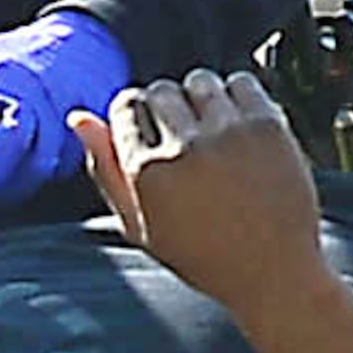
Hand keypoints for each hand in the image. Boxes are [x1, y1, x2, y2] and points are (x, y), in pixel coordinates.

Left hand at [0, 10, 131, 211]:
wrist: (85, 40)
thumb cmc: (23, 54)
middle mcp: (33, 95)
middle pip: (8, 148)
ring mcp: (66, 111)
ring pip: (41, 164)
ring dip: (17, 186)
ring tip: (1, 195)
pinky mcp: (92, 127)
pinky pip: (69, 162)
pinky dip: (51, 173)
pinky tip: (36, 171)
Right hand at [71, 69, 327, 321]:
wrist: (273, 272)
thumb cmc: (203, 255)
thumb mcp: (139, 226)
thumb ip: (106, 169)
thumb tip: (79, 118)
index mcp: (147, 172)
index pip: (126, 105)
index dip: (137, 115)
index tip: (152, 130)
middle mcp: (184, 148)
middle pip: (161, 89)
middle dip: (167, 106)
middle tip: (184, 135)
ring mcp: (228, 134)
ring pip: (200, 81)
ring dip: (201, 98)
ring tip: (212, 130)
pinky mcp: (267, 126)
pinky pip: (243, 83)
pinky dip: (238, 97)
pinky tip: (239, 126)